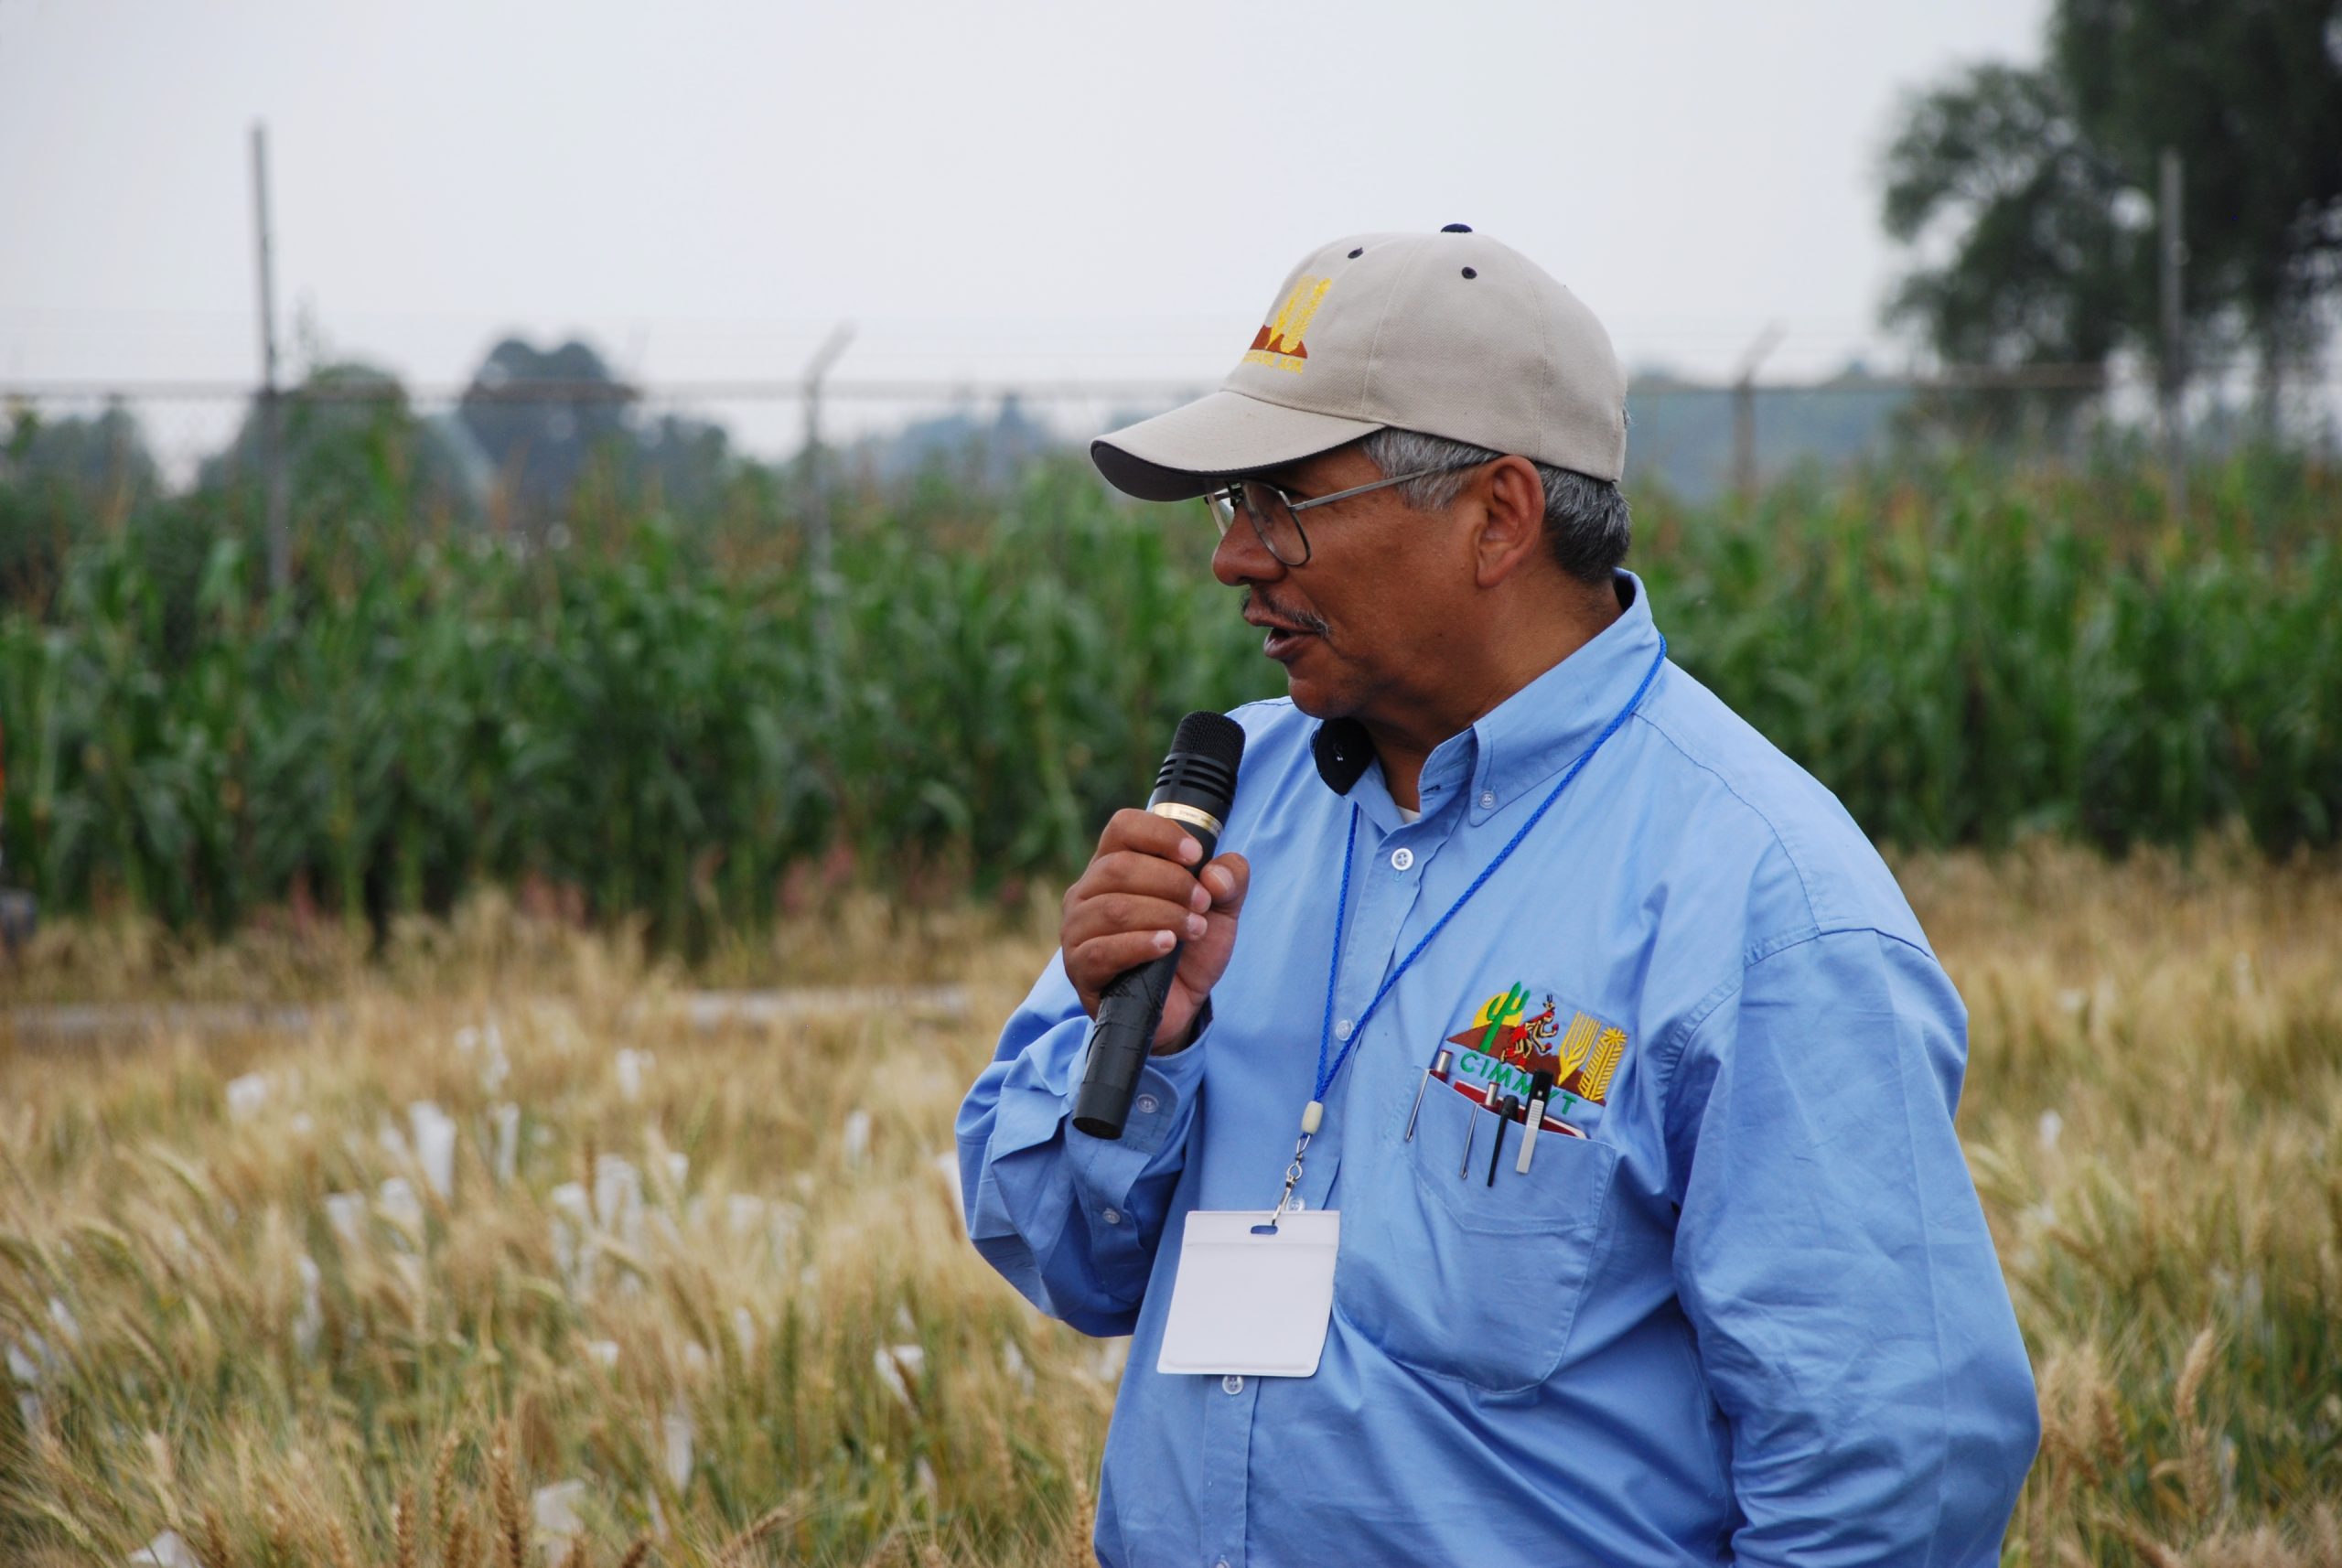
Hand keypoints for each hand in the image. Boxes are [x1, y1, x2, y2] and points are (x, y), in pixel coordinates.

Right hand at [1060, 808, 1250, 1051]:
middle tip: (1202, 904)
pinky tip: (1167, 946)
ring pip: (1113, 908)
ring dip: (1163, 915)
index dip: (1159, 834)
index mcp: (1114, 864)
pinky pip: (1103, 950)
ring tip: (1194, 929)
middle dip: (1171, 883)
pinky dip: (1140, 944)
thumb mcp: (1222, 909)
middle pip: (1119, 868)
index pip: (1123, 827)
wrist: (1180, 1005)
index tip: (1195, 855)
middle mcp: (1087, 891)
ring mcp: (1077, 930)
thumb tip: (1215, 874)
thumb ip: (1231, 880)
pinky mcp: (1080, 967)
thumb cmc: (1190, 948)